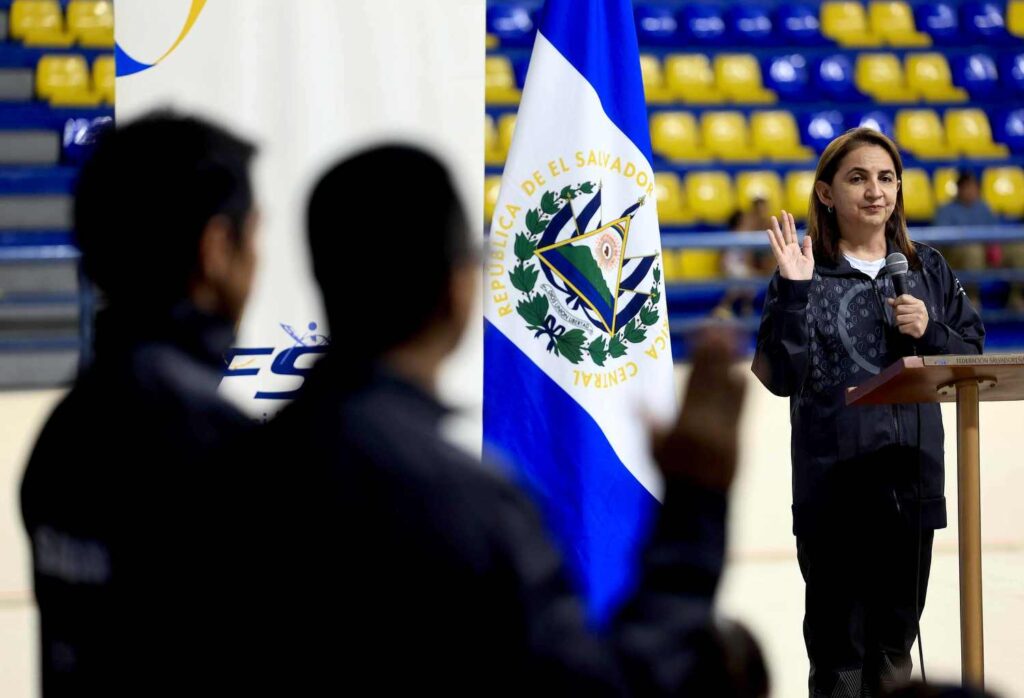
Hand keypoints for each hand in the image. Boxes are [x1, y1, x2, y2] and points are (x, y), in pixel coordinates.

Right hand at [652, 327, 746, 491]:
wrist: (698, 501)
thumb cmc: (670, 472)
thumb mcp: (652, 448)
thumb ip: (646, 422)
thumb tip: (632, 397)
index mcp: (687, 423)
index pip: (697, 381)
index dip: (702, 357)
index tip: (704, 334)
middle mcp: (711, 424)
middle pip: (718, 380)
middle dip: (720, 354)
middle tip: (722, 328)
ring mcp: (729, 430)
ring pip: (735, 391)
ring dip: (734, 365)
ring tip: (735, 342)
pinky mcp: (741, 436)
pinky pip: (744, 406)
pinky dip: (742, 386)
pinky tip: (742, 372)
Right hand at [766, 210, 813, 280]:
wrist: (800, 284)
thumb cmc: (804, 274)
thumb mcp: (809, 258)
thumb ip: (807, 247)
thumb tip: (807, 235)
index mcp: (795, 249)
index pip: (792, 233)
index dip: (791, 224)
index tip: (789, 214)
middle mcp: (788, 249)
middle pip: (785, 233)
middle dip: (783, 222)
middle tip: (781, 211)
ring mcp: (783, 253)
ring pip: (779, 238)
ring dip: (776, 227)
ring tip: (772, 218)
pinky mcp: (781, 259)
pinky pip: (776, 247)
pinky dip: (772, 240)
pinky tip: (769, 232)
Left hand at [887, 294, 928, 338]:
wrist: (924, 331)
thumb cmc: (914, 318)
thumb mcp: (909, 308)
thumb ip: (898, 304)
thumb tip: (888, 300)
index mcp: (918, 303)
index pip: (903, 297)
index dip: (897, 302)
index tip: (896, 306)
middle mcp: (920, 309)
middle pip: (898, 308)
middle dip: (897, 314)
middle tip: (903, 318)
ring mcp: (919, 318)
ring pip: (898, 318)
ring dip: (899, 323)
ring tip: (905, 323)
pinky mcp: (917, 326)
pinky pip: (901, 327)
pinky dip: (902, 329)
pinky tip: (907, 328)